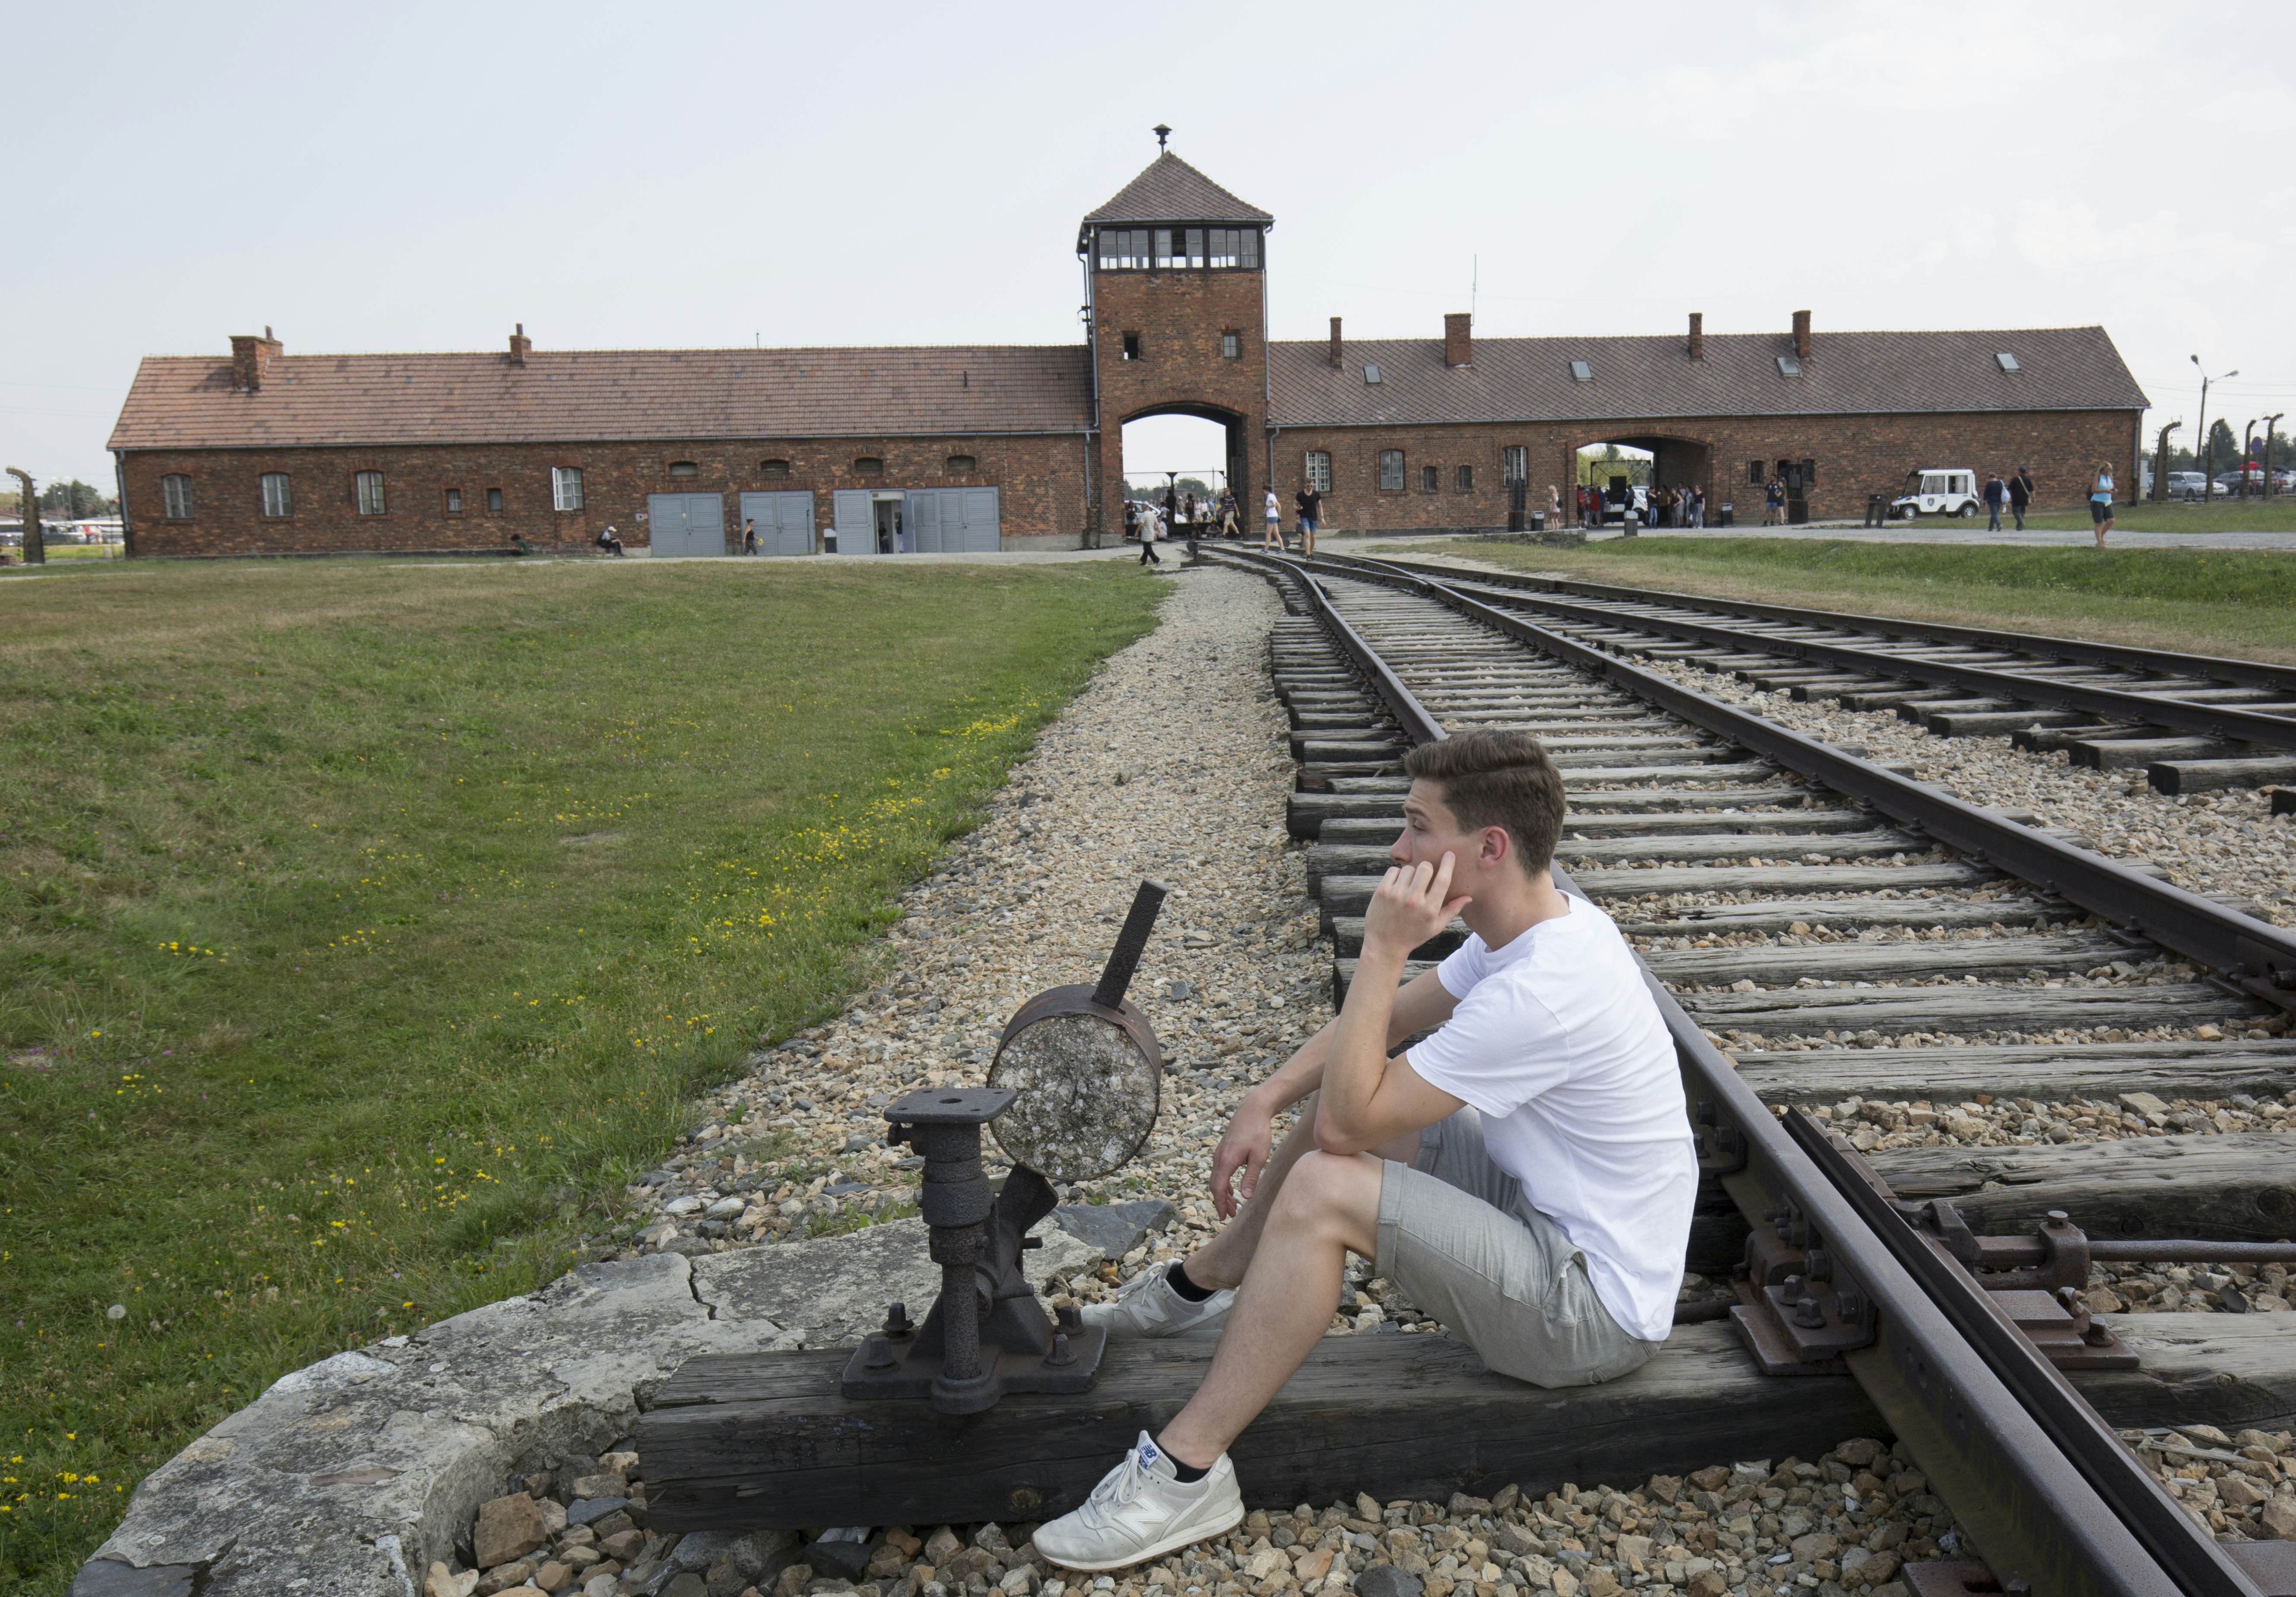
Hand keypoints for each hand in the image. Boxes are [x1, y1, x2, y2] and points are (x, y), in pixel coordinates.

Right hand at [1208, 1098, 1273, 1220]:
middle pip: (1215, 1185)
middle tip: (1229, 1214)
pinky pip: (1219, 1170)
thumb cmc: (1258, 1132)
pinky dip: (1224, 1182)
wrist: (1252, 1109)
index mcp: (1226, 1161)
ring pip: (1216, 1178)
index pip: (1218, 1188)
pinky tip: (1232, 1188)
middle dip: (1221, 1201)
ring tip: (1232, 1205)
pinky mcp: (1223, 1150)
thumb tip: (1245, 1197)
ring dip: (1223, 1192)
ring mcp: (1219, 1153)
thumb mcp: (1259, 1157)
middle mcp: (1218, 1158)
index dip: (1220, 1204)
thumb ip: (1251, 1177)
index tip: (1223, 1217)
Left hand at [1363, 853, 1471, 957]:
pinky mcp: (1382, 892)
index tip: (1449, 854)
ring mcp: (1396, 895)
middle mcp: (1413, 901)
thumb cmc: (1413, 935)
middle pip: (1425, 867)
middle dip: (1427, 869)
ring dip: (1411, 874)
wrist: (1385, 945)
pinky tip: (1397, 887)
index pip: (1443, 880)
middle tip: (1424, 878)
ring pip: (1409, 868)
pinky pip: (1394, 870)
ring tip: (1409, 887)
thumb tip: (1469, 897)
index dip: (1448, 864)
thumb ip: (1452, 910)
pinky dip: (1397, 875)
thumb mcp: (1436, 926)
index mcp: (1430, 909)